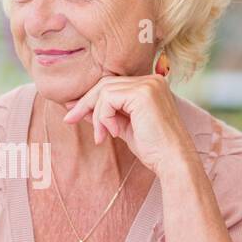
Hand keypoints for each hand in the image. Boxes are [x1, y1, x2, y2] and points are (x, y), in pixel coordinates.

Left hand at [62, 74, 193, 175]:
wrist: (172, 161)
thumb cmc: (152, 148)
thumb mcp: (122, 127)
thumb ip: (104, 114)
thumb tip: (77, 108)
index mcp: (150, 85)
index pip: (112, 85)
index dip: (91, 98)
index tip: (72, 112)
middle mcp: (151, 80)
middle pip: (105, 84)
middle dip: (85, 103)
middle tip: (69, 119)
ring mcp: (148, 84)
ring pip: (104, 91)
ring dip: (96, 115)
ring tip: (101, 136)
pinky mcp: (143, 93)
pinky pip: (108, 99)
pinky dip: (103, 116)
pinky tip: (112, 132)